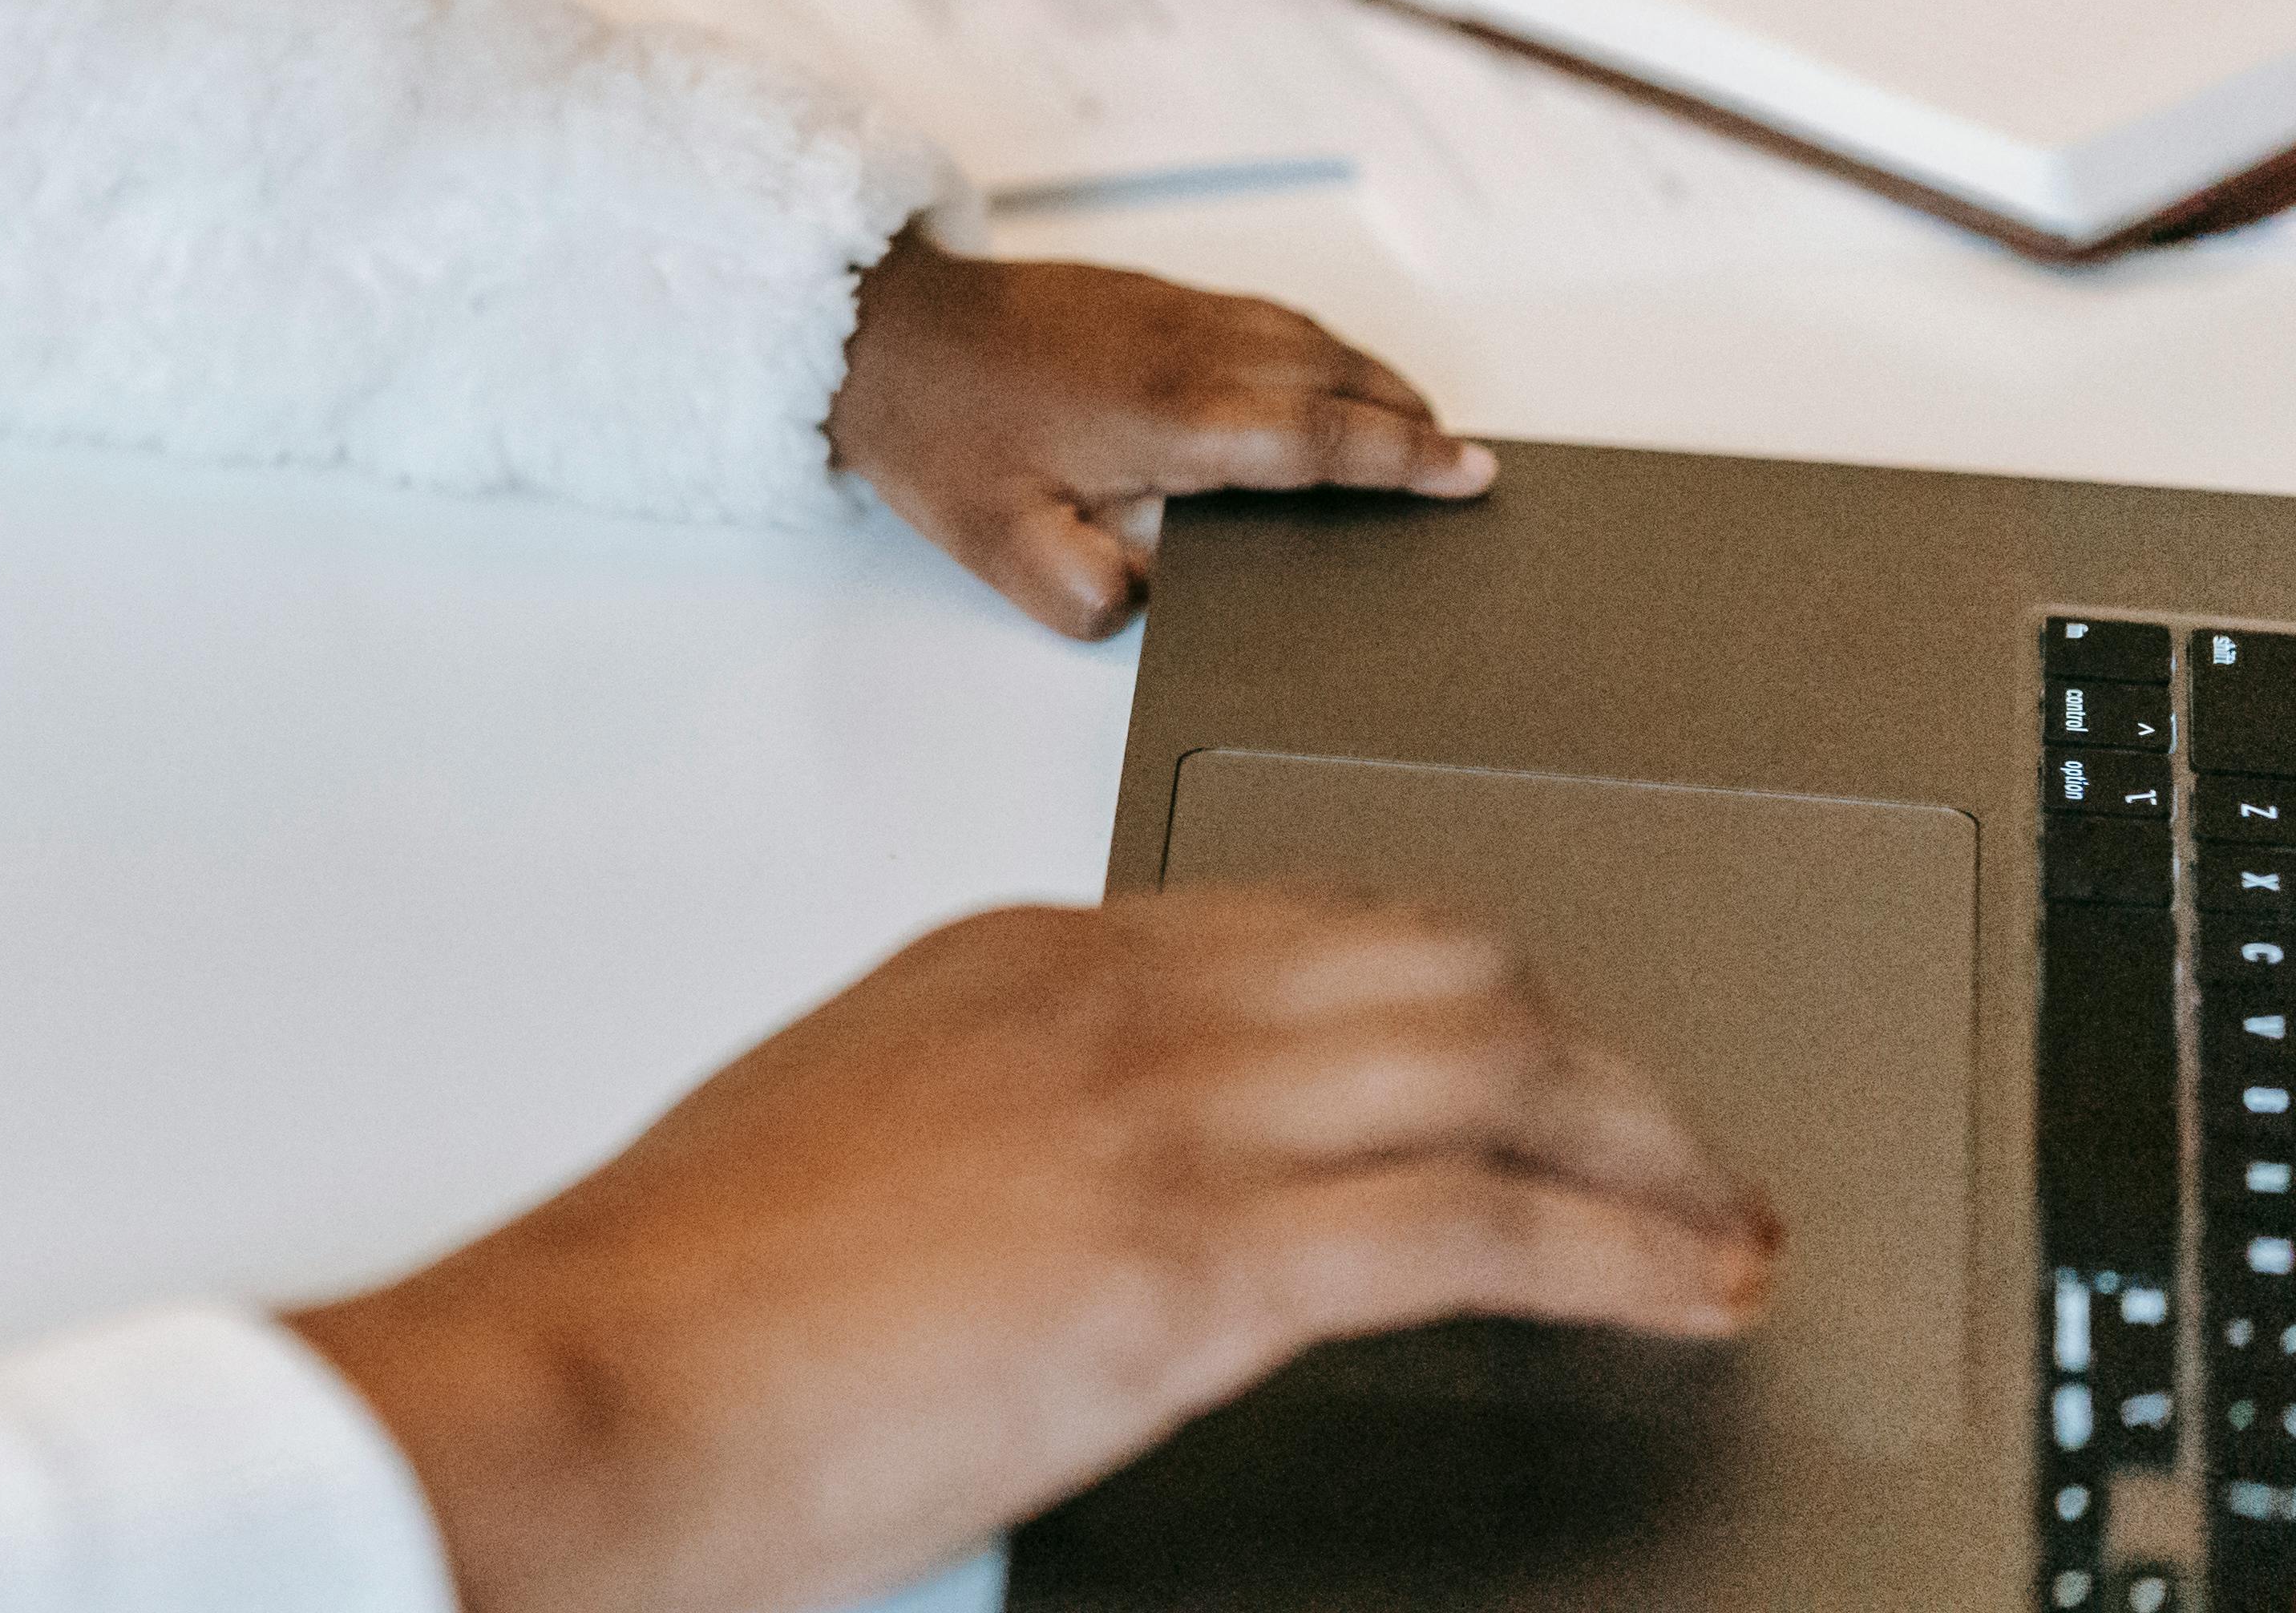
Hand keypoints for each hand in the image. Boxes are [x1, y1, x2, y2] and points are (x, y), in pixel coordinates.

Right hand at [288, 889, 1776, 1612]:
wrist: (594, 1381)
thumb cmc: (672, 1303)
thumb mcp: (847, 1148)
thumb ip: (989, 1139)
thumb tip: (1072, 1215)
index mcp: (1015, 963)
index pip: (1303, 929)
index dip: (1449, 1000)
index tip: (1518, 1068)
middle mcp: (1107, 998)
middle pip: (1433, 962)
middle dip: (1582, 1052)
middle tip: (1661, 1143)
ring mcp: (1158, 1113)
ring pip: (1493, 1059)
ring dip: (1643, 1141)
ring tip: (1714, 1220)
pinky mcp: (1196, 1260)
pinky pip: (1484, 1222)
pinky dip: (1626, 1253)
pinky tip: (1688, 1291)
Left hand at [826, 230, 1491, 638]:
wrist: (876, 326)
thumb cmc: (934, 427)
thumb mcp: (1000, 544)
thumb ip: (1090, 594)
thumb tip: (1153, 603)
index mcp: (1171, 417)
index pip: (1321, 439)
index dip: (1403, 459)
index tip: (1467, 474)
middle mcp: (1187, 351)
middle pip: (1334, 378)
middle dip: (1408, 418)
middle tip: (1465, 459)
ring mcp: (1168, 312)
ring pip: (1303, 336)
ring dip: (1368, 375)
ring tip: (1413, 419)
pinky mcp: (1143, 293)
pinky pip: (1261, 314)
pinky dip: (1315, 343)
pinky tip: (1320, 367)